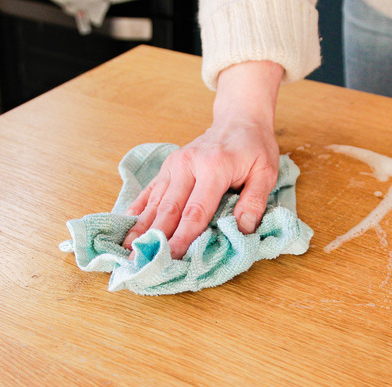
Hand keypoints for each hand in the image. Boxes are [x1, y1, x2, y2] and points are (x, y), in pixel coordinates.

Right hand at [122, 61, 284, 258]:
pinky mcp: (167, 167)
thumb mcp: (266, 172)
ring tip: (127, 250)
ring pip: (155, 201)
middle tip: (141, 262)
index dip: (183, 237)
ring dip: (141, 227)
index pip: (195, 211)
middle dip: (155, 238)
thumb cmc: (254, 148)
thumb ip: (254, 202)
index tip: (171, 258)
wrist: (238, 119)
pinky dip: (138, 209)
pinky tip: (125, 225)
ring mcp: (173, 165)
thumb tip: (242, 230)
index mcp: (213, 168)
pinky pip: (150, 190)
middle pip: (169, 209)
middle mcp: (187, 165)